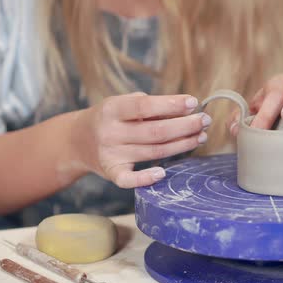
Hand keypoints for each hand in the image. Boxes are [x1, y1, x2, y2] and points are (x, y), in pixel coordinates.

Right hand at [75, 92, 210, 187]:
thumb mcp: (122, 104)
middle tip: (205, 120)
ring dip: (181, 145)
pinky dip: (146, 178)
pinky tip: (164, 172)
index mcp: (112, 109)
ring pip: (154, 152)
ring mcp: (111, 154)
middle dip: (185, 126)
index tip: (193, 102)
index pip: (145, 106)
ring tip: (200, 136)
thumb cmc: (110, 119)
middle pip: (155, 132)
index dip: (171, 104)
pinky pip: (130, 180)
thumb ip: (149, 106)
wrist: (77, 141)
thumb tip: (186, 109)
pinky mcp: (111, 173)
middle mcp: (110, 132)